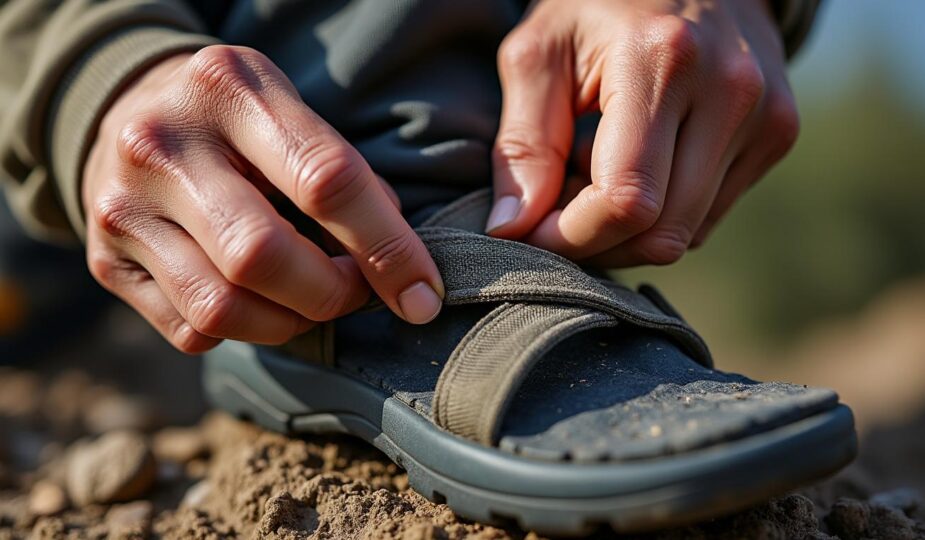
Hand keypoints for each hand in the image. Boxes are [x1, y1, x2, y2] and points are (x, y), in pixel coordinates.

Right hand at [84, 46, 443, 352]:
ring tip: (311, 300)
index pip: (326, 181)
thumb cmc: (233, 117)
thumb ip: (341, 172)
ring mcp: (124, 208)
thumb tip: (398, 260)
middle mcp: (162, 146)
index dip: (388, 248)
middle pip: (262, 256)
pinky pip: (192, 331)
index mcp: (228, 91)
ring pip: (222, 307)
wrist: (126, 111)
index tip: (423, 292)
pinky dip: (243, 331)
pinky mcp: (106, 263)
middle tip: (355, 291)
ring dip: (290, 323)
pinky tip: (256, 300)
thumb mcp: (286, 109)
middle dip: (331, 293)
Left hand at [488, 0, 799, 265]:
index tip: (531, 230)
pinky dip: (661, 213)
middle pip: (661, 232)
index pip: (626, 200)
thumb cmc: (598, 6)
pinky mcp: (777, 133)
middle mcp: (730, 90)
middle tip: (555, 209)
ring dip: (626, 231)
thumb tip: (512, 229)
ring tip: (592, 176)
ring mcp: (765, 114)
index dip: (572, 236)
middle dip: (596, 242)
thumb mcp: (539, 55)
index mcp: (663, 60)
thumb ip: (523, 145)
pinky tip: (634, 168)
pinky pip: (707, 216)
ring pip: (685, 233)